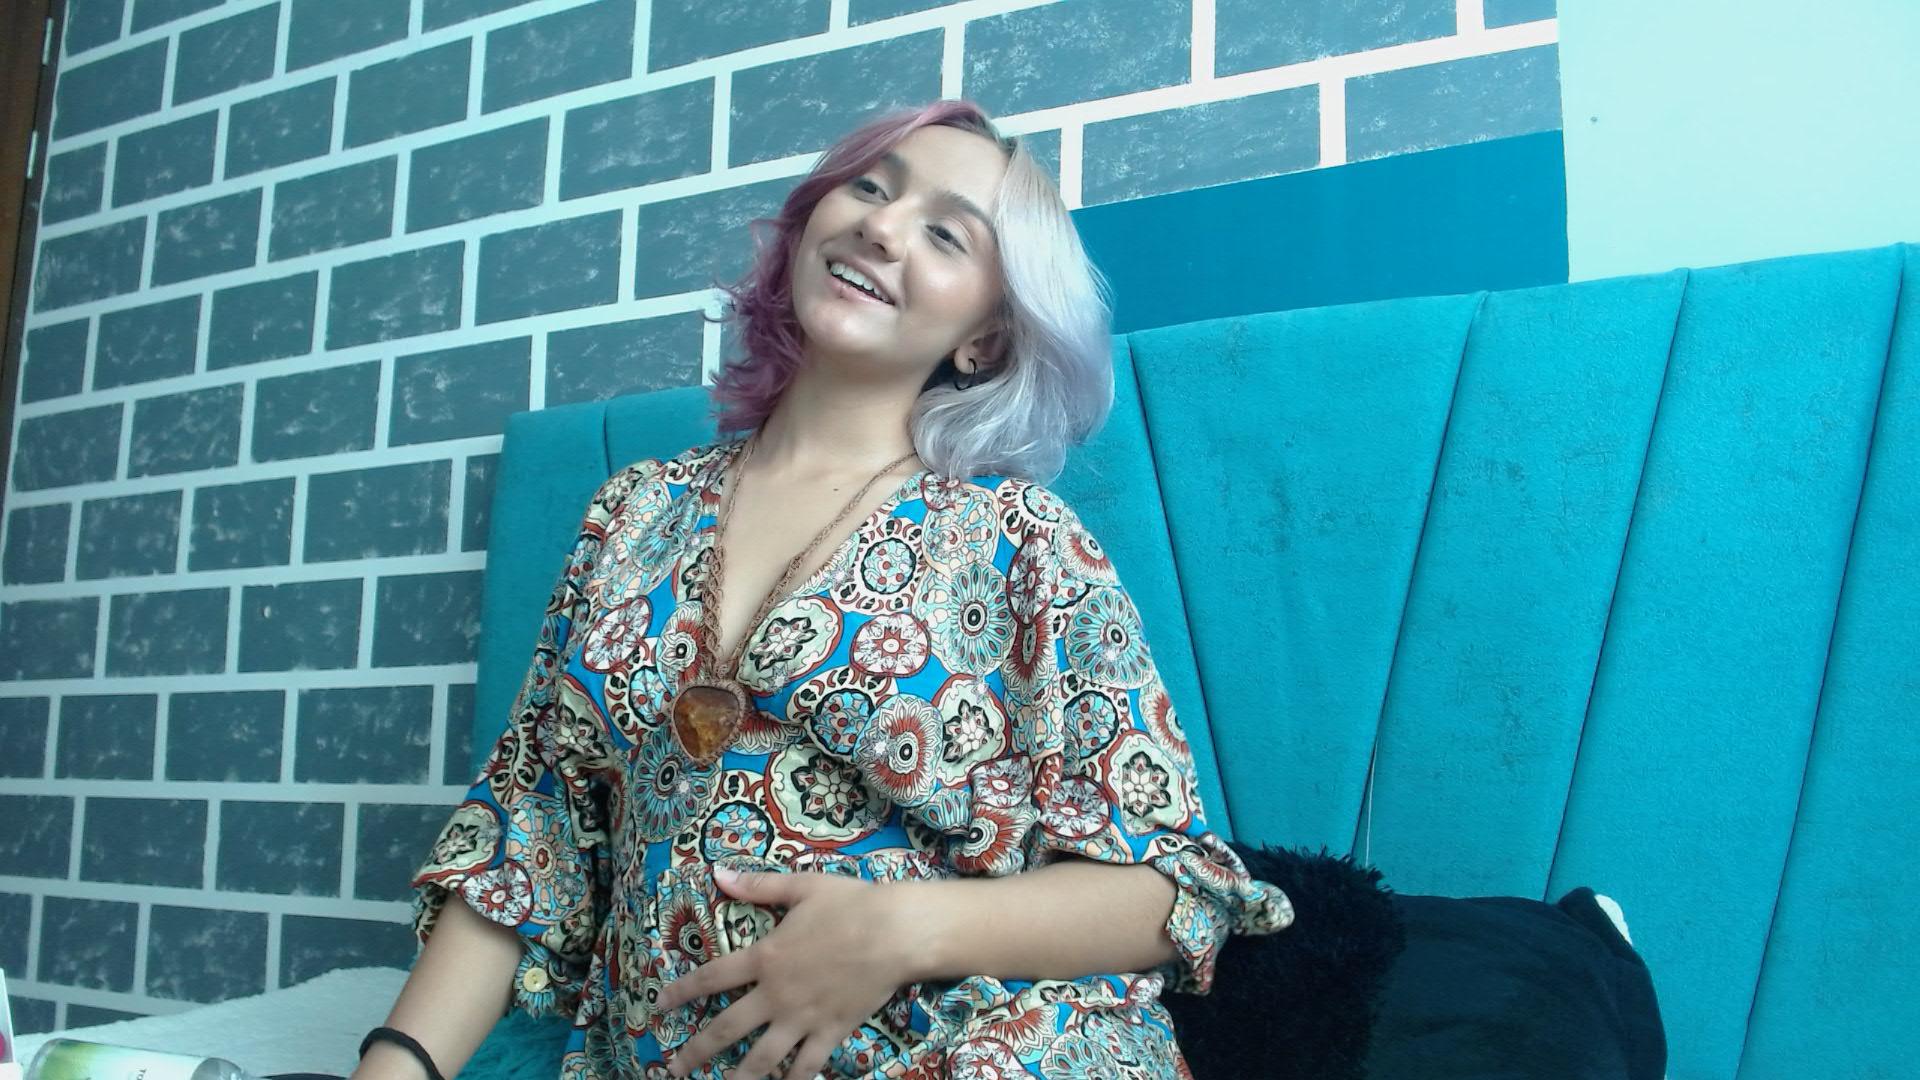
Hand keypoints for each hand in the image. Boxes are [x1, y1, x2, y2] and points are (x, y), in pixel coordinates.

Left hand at [659, 865, 924, 1079]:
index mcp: (765, 957)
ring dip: (737, 1079)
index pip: (712, 977)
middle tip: (673, 1068)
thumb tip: (717, 874)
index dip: (682, 992)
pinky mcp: (830, 1032)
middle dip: (696, 1051)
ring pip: (761, 1058)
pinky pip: (807, 1066)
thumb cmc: (850, 904)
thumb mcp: (801, 886)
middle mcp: (776, 994)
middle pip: (726, 1029)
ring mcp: (802, 1018)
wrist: (895, 933)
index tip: (659, 1005)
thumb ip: (758, 885)